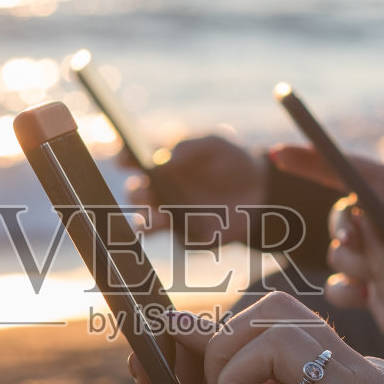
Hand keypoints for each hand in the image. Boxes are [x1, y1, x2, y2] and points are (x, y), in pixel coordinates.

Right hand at [125, 135, 268, 245]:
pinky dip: (179, 237)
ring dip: (146, 221)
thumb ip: (188, 146)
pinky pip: (177, 240)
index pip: (130, 161)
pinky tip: (183, 230)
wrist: (260, 189)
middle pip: (135, 194)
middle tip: (147, 192)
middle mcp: (158, 191)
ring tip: (157, 218)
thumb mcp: (213, 144)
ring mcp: (170, 215)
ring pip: (146, 222)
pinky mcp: (187, 236)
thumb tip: (161, 159)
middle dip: (136, 193)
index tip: (125, 159)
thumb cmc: (230, 160)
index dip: (123, 159)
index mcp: (158, 164)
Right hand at [270, 144, 383, 283]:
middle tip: (359, 240)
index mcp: (381, 187)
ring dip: (360, 264)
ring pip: (338, 257)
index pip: (338, 168)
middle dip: (345, 231)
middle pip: (337, 222)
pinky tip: (375, 295)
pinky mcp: (369, 286)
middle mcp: (364, 219)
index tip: (277, 153)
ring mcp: (365, 254)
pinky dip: (353, 294)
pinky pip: (343, 291)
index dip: (305, 159)